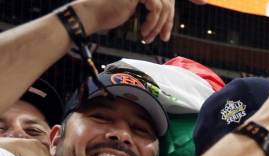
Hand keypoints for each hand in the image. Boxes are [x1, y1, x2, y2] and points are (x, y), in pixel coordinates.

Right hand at [73, 0, 204, 42]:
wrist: (94, 14)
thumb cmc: (110, 14)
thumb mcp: (138, 14)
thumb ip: (152, 14)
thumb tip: (167, 23)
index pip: (167, 1)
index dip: (174, 14)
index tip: (172, 28)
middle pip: (168, 3)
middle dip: (167, 24)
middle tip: (163, 38)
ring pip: (164, 8)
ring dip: (157, 26)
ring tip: (148, 37)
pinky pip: (156, 8)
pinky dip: (152, 23)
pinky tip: (144, 31)